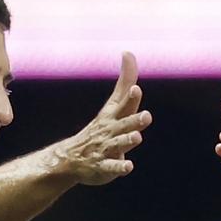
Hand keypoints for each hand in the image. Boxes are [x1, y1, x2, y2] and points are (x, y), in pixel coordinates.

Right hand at [55, 52, 151, 185]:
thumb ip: (125, 81)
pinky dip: (119, 167)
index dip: (130, 98)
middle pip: (124, 124)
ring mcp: (106, 149)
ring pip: (118, 144)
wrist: (72, 157)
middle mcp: (110, 131)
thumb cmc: (100, 128)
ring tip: (137, 138)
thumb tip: (128, 52)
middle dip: (135, 120)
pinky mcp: (104, 167)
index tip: (136, 89)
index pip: (122, 104)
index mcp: (113, 116)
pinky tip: (128, 166)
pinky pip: (112, 167)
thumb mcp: (113, 105)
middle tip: (147, 116)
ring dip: (127, 141)